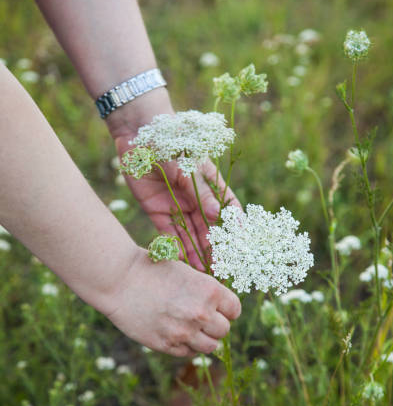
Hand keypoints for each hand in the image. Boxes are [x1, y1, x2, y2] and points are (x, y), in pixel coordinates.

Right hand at [105, 248, 240, 356]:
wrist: (120, 280)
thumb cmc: (153, 271)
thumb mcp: (187, 274)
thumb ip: (205, 293)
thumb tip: (219, 310)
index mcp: (209, 291)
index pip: (234, 310)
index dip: (227, 309)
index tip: (219, 309)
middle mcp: (200, 313)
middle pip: (224, 330)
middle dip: (215, 324)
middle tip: (201, 317)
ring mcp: (184, 332)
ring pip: (210, 346)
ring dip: (203, 338)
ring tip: (191, 328)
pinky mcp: (167, 345)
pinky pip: (188, 353)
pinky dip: (186, 346)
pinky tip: (175, 332)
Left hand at [107, 90, 240, 268]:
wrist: (138, 134)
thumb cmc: (171, 143)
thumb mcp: (189, 167)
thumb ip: (202, 192)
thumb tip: (217, 216)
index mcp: (210, 183)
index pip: (227, 208)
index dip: (234, 225)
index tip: (241, 243)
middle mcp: (195, 198)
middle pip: (208, 226)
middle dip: (214, 246)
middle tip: (220, 266)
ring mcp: (177, 205)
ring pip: (189, 233)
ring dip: (196, 251)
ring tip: (202, 271)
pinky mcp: (157, 210)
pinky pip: (168, 232)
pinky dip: (175, 246)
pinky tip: (182, 261)